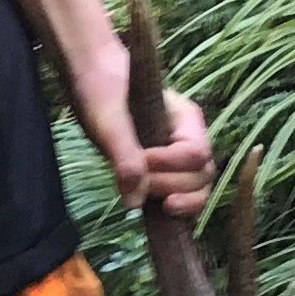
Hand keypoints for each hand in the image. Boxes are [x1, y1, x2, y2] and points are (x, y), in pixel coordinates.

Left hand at [66, 47, 214, 217]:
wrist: (92, 83)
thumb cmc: (103, 91)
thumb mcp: (109, 120)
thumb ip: (124, 155)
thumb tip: (135, 202)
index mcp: (187, 119)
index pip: (195, 154)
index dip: (170, 165)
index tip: (141, 160)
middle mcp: (191, 139)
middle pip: (202, 175)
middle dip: (173, 185)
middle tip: (138, 182)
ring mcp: (181, 158)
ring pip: (199, 188)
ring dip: (178, 200)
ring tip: (147, 199)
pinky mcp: (168, 173)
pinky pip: (184, 196)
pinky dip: (176, 208)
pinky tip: (157, 211)